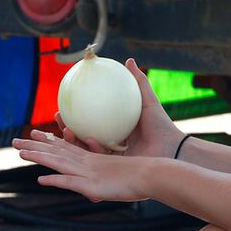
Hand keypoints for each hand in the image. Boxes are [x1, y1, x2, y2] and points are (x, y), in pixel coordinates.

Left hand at [13, 130, 149, 202]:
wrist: (155, 175)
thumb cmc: (143, 177)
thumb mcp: (121, 177)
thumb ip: (109, 176)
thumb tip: (101, 183)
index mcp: (92, 160)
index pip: (65, 148)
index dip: (48, 142)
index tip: (34, 135)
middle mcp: (87, 163)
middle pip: (56, 152)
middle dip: (34, 146)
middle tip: (15, 141)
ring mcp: (88, 173)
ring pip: (58, 162)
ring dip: (38, 157)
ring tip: (19, 152)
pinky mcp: (93, 185)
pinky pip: (70, 182)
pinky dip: (56, 181)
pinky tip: (41, 180)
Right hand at [55, 57, 182, 158]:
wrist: (172, 148)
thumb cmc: (161, 125)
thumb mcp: (147, 101)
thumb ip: (138, 81)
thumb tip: (128, 60)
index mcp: (113, 130)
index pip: (87, 123)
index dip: (73, 117)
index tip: (62, 108)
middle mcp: (109, 145)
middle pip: (80, 138)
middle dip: (65, 131)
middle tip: (59, 118)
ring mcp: (111, 159)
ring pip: (85, 152)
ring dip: (73, 141)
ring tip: (67, 130)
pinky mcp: (115, 170)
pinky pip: (99, 160)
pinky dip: (92, 149)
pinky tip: (88, 138)